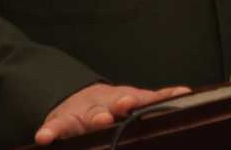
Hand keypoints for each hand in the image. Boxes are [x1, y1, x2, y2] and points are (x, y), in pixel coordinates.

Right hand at [34, 82, 190, 144]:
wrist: (79, 97)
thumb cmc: (114, 104)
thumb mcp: (135, 98)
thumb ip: (157, 98)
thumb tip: (187, 94)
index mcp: (121, 100)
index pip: (130, 101)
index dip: (131, 103)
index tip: (130, 103)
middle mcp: (100, 106)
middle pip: (103, 109)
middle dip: (108, 111)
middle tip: (112, 113)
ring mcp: (79, 114)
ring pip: (79, 118)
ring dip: (83, 121)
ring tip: (91, 124)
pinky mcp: (60, 122)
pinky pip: (54, 128)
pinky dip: (49, 131)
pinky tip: (44, 138)